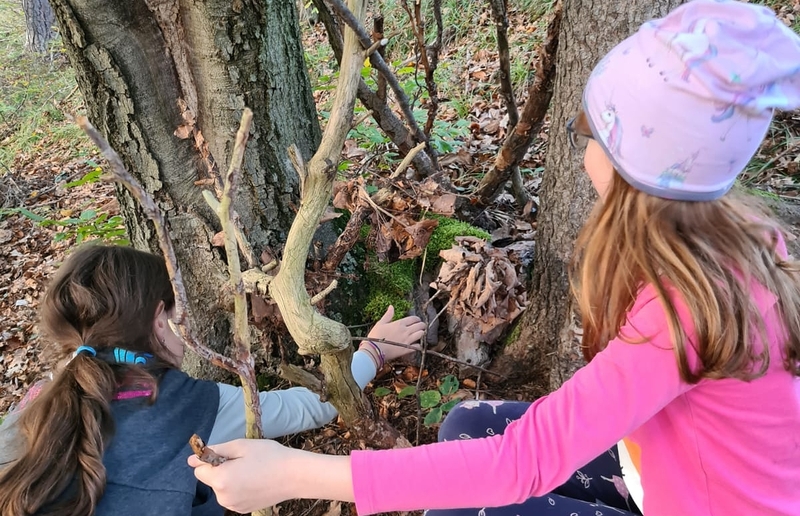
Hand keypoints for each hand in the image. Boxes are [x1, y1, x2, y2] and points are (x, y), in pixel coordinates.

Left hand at [188, 439, 354, 511]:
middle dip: (221, 469)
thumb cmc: (269, 456)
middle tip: (244, 460)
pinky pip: (232, 496)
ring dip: (229, 479)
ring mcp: (233, 505)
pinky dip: (238, 488)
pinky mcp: (243, 510)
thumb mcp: (242, 446)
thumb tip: (192, 458)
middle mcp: (223, 497)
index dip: (210, 459)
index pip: (199, 470)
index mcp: (221, 479)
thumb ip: (216, 451)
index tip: (227, 454)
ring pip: (221, 488)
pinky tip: (255, 481)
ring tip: (251, 470)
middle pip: (210, 479)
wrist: (294, 476)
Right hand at [364, 305, 425, 361]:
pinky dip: (418, 345)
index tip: (417, 320)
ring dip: (421, 333)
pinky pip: (418, 346)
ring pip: (421, 335)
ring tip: (420, 334)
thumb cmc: (375, 336)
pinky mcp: (407, 349)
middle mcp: (406, 331)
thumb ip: (388, 315)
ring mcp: (407, 340)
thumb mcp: (380, 323)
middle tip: (422, 326)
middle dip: (422, 325)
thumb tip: (391, 306)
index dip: (417, 319)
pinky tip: (415, 345)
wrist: (374, 350)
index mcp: (399, 323)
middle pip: (420, 326)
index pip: (413, 319)